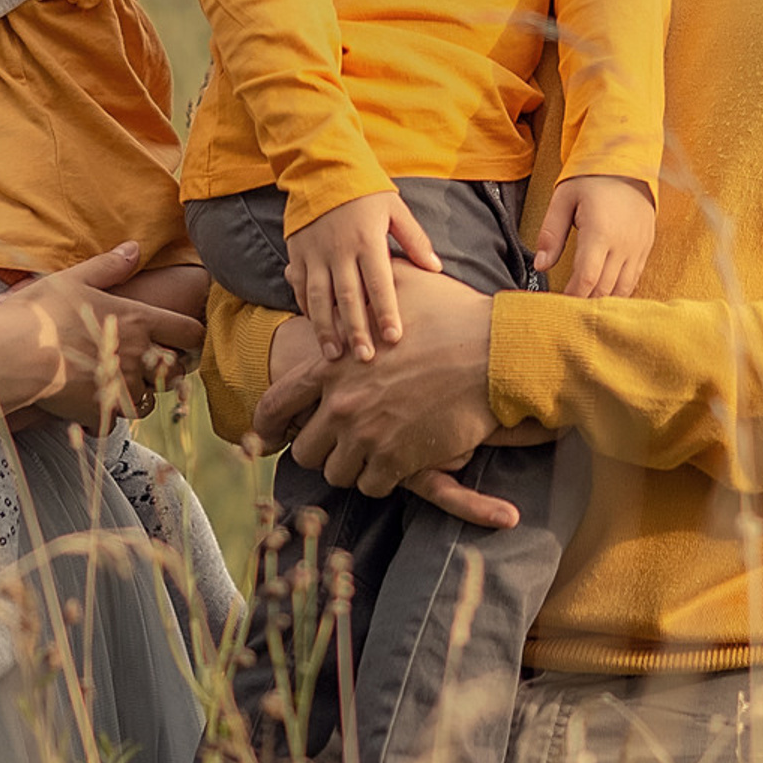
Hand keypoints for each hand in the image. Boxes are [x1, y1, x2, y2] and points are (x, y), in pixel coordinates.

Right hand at [0, 245, 203, 429]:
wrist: (11, 356)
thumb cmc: (40, 312)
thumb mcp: (74, 279)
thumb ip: (109, 266)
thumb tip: (134, 249)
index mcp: (138, 321)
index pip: (190, 332)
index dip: (191, 335)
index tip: (182, 337)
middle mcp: (138, 356)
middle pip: (176, 370)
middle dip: (167, 368)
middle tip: (148, 363)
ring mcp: (121, 388)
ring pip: (149, 400)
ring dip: (138, 393)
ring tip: (117, 383)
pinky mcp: (101, 414)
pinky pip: (116, 422)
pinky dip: (107, 416)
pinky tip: (91, 404)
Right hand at [283, 188, 442, 363]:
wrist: (321, 167)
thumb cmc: (365, 189)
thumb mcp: (395, 208)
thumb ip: (414, 240)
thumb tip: (435, 269)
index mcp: (367, 239)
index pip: (379, 283)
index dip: (387, 312)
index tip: (395, 338)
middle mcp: (338, 249)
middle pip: (348, 297)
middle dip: (356, 330)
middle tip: (365, 358)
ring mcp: (314, 253)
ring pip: (318, 298)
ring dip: (326, 328)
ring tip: (334, 354)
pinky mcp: (297, 253)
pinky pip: (300, 286)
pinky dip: (306, 308)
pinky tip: (314, 327)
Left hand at [283, 267, 501, 495]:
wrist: (496, 351)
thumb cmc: (450, 313)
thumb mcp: (393, 286)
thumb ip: (346, 291)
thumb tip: (293, 276)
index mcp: (332, 365)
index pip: (276, 403)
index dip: (266, 424)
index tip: (267, 437)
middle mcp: (343, 404)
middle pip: (304, 450)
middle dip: (320, 449)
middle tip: (338, 443)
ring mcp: (369, 435)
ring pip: (335, 473)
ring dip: (349, 466)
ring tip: (368, 453)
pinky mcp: (399, 460)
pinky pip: (371, 486)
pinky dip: (379, 478)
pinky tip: (394, 463)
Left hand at [532, 173, 655, 299]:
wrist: (628, 165)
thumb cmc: (592, 180)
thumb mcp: (563, 199)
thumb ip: (551, 234)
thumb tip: (540, 266)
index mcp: (600, 231)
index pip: (586, 277)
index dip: (571, 296)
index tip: (558, 304)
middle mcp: (623, 244)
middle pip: (603, 288)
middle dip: (584, 302)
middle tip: (567, 310)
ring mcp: (637, 248)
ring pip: (622, 289)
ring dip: (602, 301)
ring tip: (584, 306)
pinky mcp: (645, 248)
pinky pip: (634, 280)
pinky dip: (619, 292)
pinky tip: (604, 295)